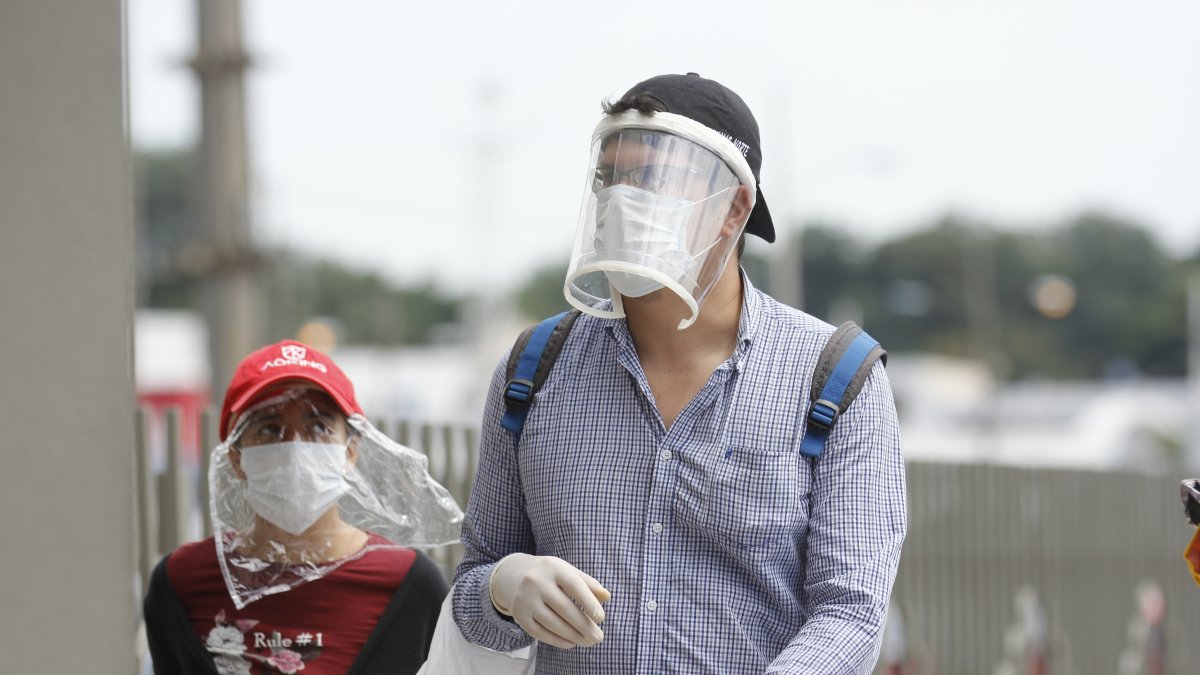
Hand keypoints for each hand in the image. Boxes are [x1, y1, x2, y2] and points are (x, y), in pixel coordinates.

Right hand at [488, 553, 610, 648]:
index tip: (601, 618)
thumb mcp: (567, 571)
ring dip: (572, 635)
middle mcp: (536, 581)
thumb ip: (588, 583)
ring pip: (551, 622)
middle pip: (563, 608)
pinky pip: (539, 631)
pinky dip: (556, 640)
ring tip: (588, 642)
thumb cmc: (550, 574)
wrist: (514, 575)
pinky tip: (570, 643)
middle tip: (598, 637)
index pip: (574, 585)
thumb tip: (607, 597)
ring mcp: (525, 598)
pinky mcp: (518, 614)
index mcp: (553, 567)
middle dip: (583, 625)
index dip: (589, 602)